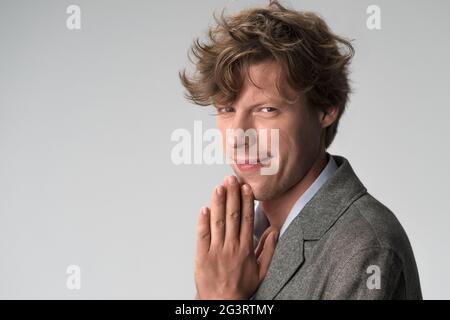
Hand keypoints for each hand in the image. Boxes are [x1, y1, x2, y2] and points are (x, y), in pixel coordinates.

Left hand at [194, 175, 278, 299]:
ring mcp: (216, 251)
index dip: (246, 201)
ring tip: (219, 187)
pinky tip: (204, 208)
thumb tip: (274, 232)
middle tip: (231, 179)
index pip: (246, 219)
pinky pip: (202, 236)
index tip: (246, 187)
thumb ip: (268, 250)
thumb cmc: (241, 286)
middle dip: (232, 195)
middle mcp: (231, 247)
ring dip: (218, 203)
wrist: (222, 302)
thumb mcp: (261, 270)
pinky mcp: (202, 256)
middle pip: (232, 216)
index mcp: (245, 248)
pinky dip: (203, 222)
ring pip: (218, 222)